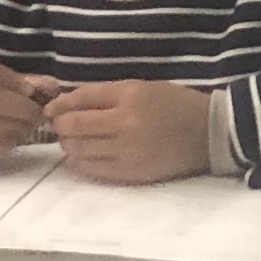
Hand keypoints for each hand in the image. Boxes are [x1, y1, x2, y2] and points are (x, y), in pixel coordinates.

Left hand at [43, 79, 216, 183]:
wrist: (208, 133)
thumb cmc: (174, 104)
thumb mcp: (141, 88)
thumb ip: (104, 95)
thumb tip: (65, 105)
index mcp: (130, 96)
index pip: (81, 99)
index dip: (60, 105)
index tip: (51, 109)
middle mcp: (126, 124)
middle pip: (74, 127)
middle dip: (61, 126)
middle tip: (62, 126)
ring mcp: (127, 152)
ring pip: (79, 150)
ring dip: (70, 144)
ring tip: (75, 140)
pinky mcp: (131, 173)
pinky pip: (93, 169)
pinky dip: (82, 161)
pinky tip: (86, 155)